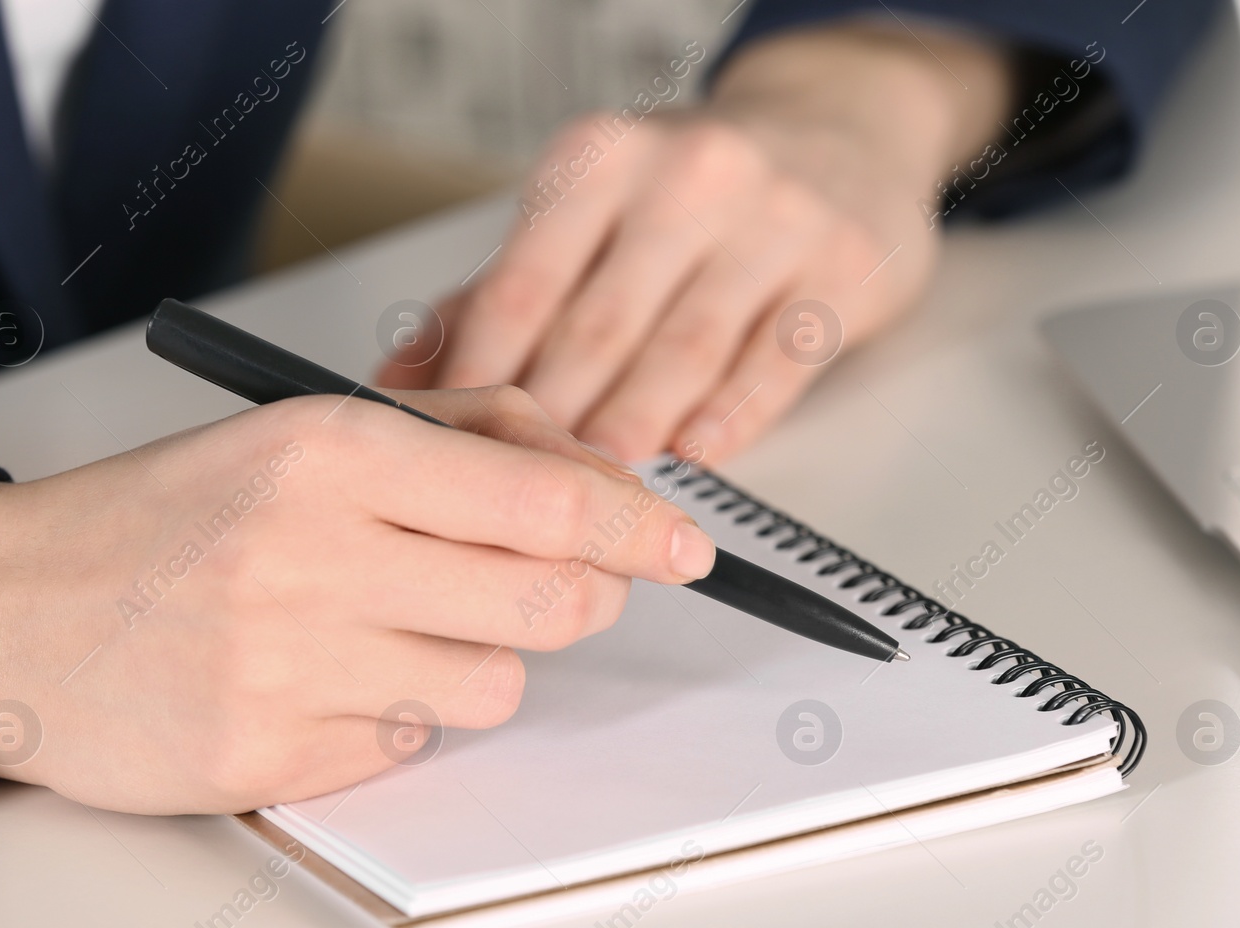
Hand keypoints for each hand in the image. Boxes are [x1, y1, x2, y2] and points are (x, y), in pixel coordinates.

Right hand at [0, 386, 714, 813]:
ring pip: (495, 687)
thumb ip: (460, 432)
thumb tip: (594, 472)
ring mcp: (292, 667)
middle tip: (550, 584)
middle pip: (551, 601)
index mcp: (330, 450)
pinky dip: (395, 715)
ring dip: (475, 660)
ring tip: (392, 627)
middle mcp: (316, 554)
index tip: (684, 545)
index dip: (639, 524)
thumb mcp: (301, 429)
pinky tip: (325, 679)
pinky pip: (412, 748)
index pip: (545, 496)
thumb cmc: (165, 517)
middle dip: (578, 596)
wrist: (3, 615)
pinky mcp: (271, 757)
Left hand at [378, 26, 1010, 463]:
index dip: (482, 375)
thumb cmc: (695, 190)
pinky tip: (698, 453)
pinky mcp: (841, 268)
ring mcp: (773, 218)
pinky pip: (777, 360)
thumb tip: (397, 384)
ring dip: (635, 424)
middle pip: (599, 325)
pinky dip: (731, 415)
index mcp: (602, 158)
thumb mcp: (589, 211)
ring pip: (686, 347)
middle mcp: (688, 175)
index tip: (456, 440)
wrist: (842, 128)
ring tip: (600, 483)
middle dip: (554, 418)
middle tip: (522, 487)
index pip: (521, 284)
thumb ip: (493, 296)